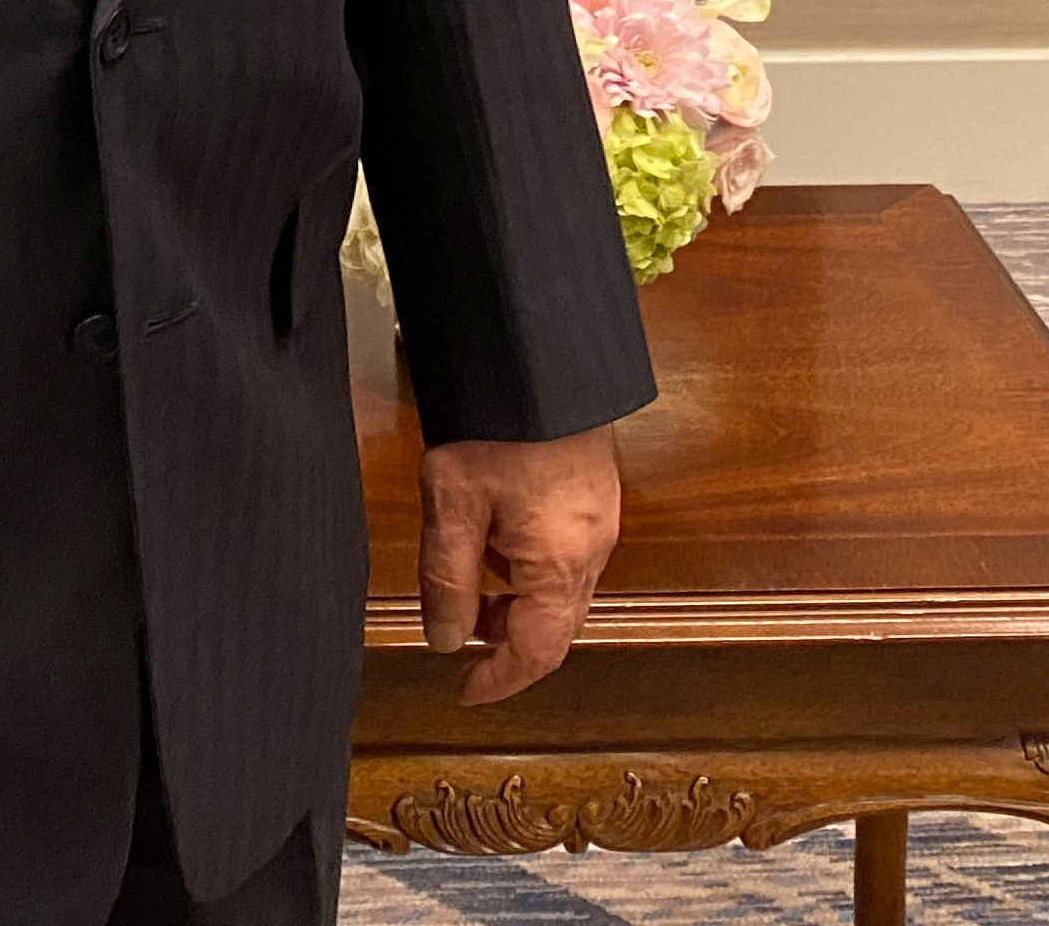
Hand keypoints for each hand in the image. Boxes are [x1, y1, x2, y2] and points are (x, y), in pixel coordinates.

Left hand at [417, 421, 621, 703]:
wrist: (541, 356)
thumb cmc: (496, 424)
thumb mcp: (452, 503)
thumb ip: (447, 578)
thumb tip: (446, 640)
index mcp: (559, 562)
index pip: (537, 652)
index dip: (501, 680)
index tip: (467, 691)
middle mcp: (592, 549)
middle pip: (557, 626)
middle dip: (509, 639)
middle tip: (461, 630)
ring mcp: (602, 520)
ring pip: (564, 591)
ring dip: (519, 601)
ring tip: (471, 572)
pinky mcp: (598, 494)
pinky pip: (570, 555)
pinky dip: (533, 567)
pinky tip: (498, 533)